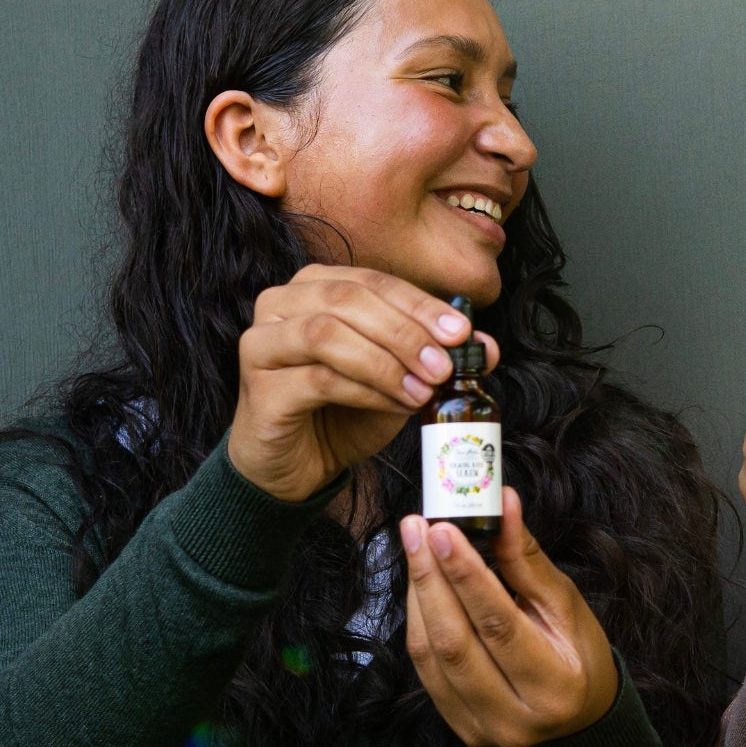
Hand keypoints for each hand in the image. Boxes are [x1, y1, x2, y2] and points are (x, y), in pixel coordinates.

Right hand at [227, 265, 498, 500]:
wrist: (299, 465)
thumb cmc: (343, 412)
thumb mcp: (398, 378)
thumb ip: (435, 356)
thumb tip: (487, 346)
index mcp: (314, 286)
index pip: (373, 281)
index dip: (420, 304)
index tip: (462, 332)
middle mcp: (280, 303)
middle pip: (348, 299)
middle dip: (405, 331)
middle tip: (444, 365)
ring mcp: (262, 342)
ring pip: (327, 334)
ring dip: (385, 361)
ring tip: (423, 389)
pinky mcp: (259, 387)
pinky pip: (318, 379)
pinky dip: (365, 390)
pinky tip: (395, 404)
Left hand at [401, 489, 618, 746]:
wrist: (582, 715)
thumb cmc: (579, 654)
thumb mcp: (565, 604)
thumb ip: (527, 559)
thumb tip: (503, 504)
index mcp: (556, 688)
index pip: (499, 625)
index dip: (466, 576)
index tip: (443, 531)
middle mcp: (516, 719)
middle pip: (456, 643)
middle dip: (430, 579)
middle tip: (417, 529)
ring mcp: (483, 729)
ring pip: (432, 656)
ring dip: (419, 595)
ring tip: (415, 547)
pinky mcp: (461, 728)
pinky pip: (426, 671)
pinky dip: (419, 622)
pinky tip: (421, 586)